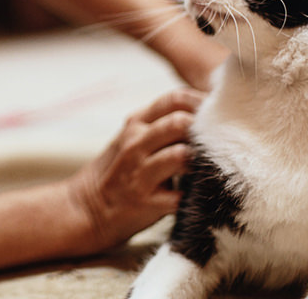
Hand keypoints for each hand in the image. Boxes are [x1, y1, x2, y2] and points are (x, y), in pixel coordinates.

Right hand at [65, 89, 204, 252]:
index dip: (202, 103)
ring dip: (201, 162)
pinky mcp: (147, 202)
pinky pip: (182, 195)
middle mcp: (136, 144)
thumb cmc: (118, 172)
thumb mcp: (131, 138)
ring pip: (182, 155)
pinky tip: (201, 195)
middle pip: (181, 122)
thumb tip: (203, 115)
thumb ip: (159, 124)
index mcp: (135, 124)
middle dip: (205, 131)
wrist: (87, 209)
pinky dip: (196, 195)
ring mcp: (140, 173)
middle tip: (220, 143)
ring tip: (210, 168)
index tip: (220, 114)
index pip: (175, 98)